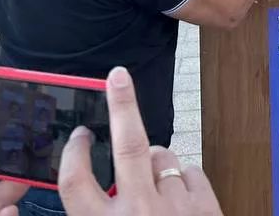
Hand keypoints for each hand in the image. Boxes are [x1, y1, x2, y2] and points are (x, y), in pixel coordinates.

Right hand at [58, 67, 223, 215]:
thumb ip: (100, 211)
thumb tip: (96, 184)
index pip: (75, 181)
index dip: (73, 154)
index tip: (79, 134)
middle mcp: (138, 212)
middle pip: (128, 144)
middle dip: (123, 106)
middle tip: (118, 77)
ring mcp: (175, 208)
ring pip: (164, 159)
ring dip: (157, 164)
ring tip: (158, 193)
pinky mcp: (206, 206)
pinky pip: (192, 172)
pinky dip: (185, 180)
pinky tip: (181, 200)